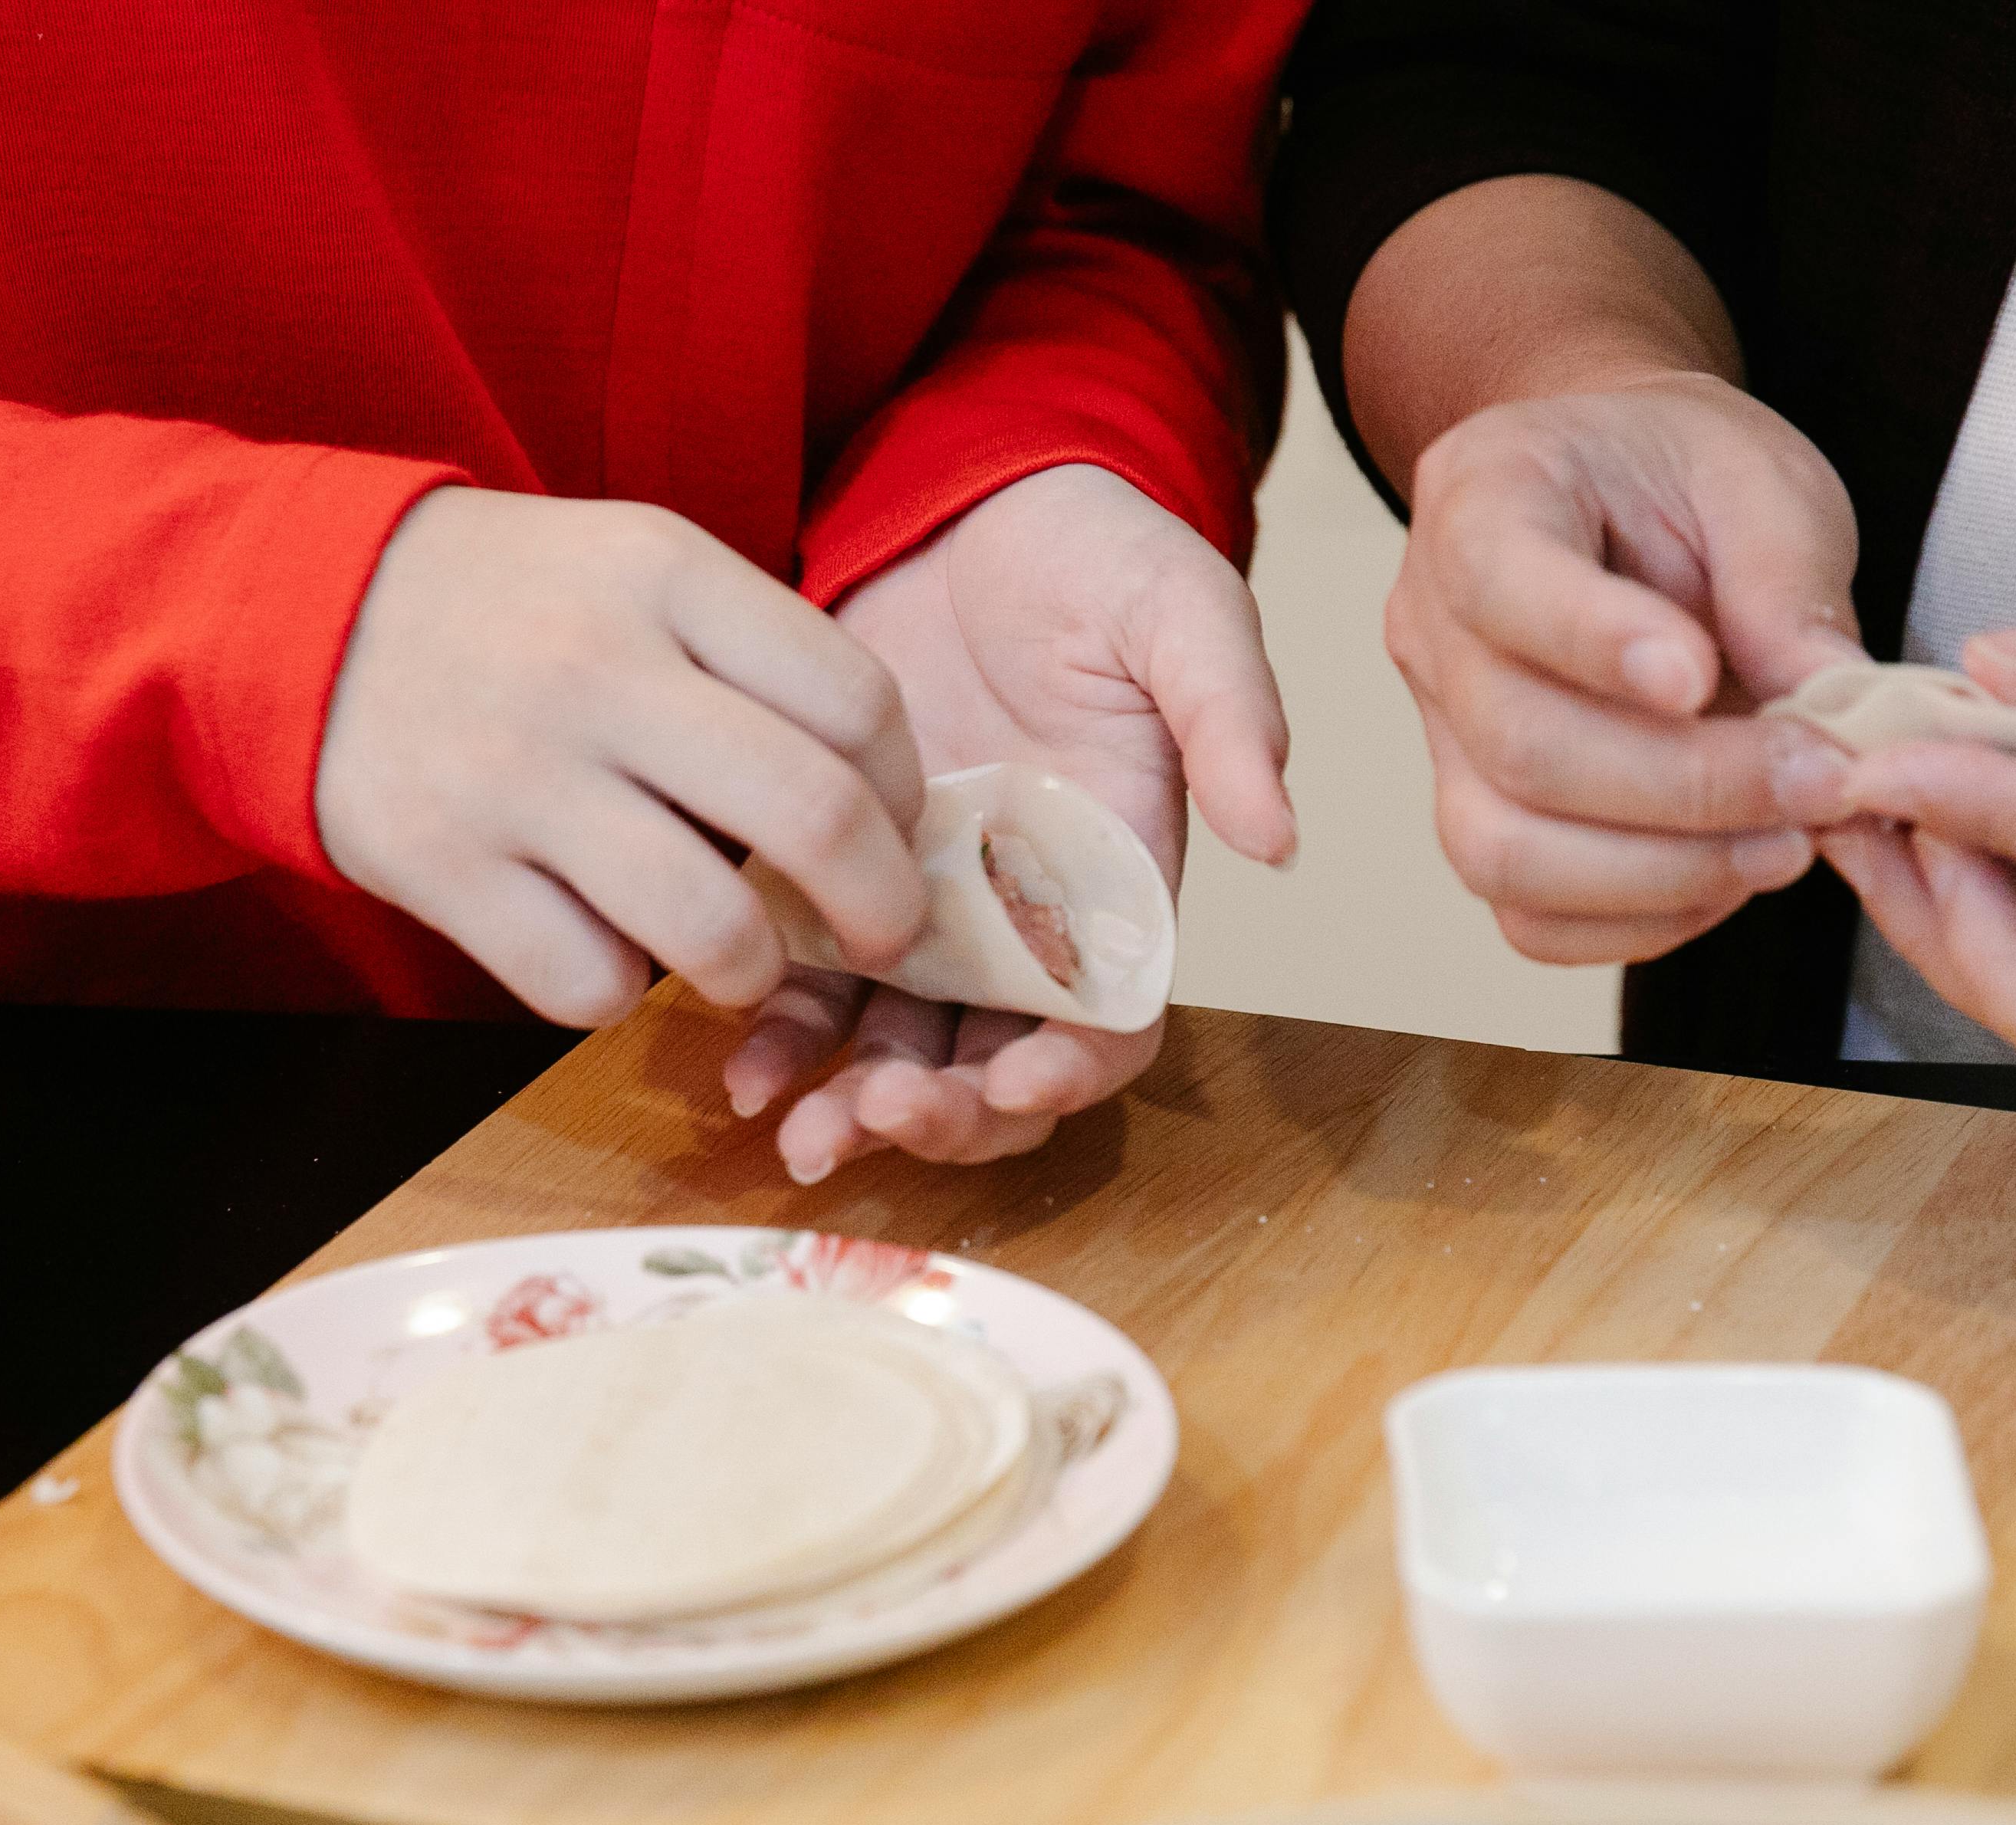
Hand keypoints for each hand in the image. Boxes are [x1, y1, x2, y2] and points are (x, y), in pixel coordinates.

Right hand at [316, 488, 927, 1025]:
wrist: (296, 611)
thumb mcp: (634, 568)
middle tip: (879, 935)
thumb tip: (877, 795)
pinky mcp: (440, 865)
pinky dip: (617, 992)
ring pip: (709, 927)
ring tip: (742, 962)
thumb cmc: (512, 607)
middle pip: (809, 817)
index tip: (893, 824)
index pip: (855, 700)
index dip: (904, 789)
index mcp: (665, 575)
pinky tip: (605, 948)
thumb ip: (750, 655)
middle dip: (878, 905)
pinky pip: (585, 983)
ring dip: (755, 972)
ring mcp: (514, 773)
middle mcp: (597, 669)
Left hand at [728, 463, 1294, 1182]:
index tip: (1015, 1084)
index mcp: (1119, 884)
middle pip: (994, 1065)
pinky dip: (781, 1034)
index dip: (1069, 1072)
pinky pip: (811, 981)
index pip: (1111, 1024)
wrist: (975, 501)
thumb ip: (1231, 719)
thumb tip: (1278, 838)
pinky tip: (737, 1067)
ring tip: (797, 1132)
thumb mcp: (1185, 616)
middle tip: (876, 1122)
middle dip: (943, 1116)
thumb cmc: (1098, 559)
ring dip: (853, 1103)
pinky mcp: (837, 873)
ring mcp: (928, 908)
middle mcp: (1025, 923)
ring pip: (897, 1045)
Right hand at [1385, 372, 1867, 965]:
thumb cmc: (1680, 474)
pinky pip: (1529, 917)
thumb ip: (1786, 583)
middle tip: (1819, 783)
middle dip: (1685, 788)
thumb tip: (1839, 711)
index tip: (1701, 677)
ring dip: (1663, 873)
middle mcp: (1433, 628)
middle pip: (1520, 747)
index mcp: (1484, 498)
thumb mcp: (1759, 479)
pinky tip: (1728, 876)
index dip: (1593, 642)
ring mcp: (1441, 737)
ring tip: (1785, 845)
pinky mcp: (1480, 817)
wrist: (1622, 496)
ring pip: (1503, 852)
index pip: (1499, 583)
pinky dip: (1638, 922)